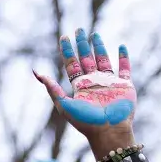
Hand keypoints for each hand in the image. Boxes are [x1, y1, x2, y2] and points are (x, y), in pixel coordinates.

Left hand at [33, 28, 136, 146]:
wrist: (109, 132)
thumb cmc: (86, 122)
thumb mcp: (64, 104)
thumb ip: (51, 88)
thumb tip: (35, 72)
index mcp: (80, 86)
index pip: (72, 64)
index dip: (67, 50)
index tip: (64, 36)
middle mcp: (94, 82)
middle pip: (86, 59)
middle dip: (82, 44)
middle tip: (79, 29)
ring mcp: (109, 83)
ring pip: (103, 60)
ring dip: (99, 47)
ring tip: (94, 34)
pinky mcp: (124, 86)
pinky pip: (125, 68)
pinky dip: (124, 58)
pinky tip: (121, 46)